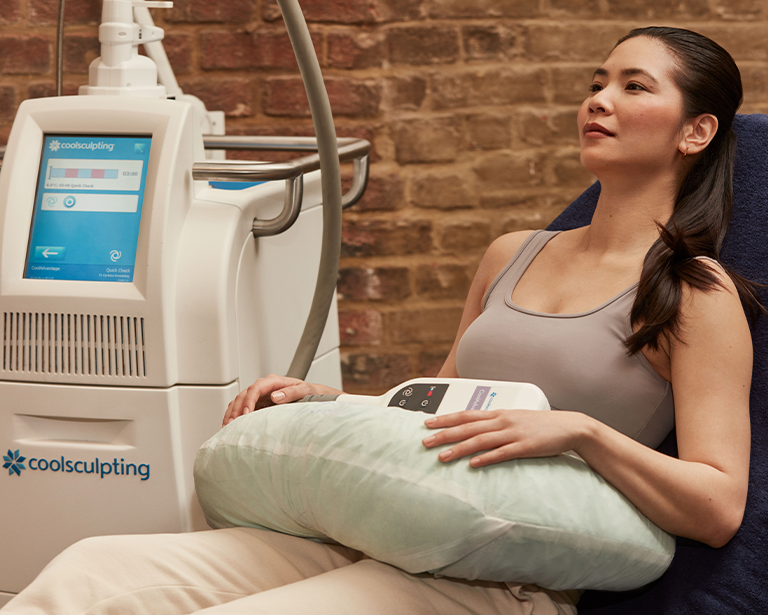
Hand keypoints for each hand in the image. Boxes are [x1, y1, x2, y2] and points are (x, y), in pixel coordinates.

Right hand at [222, 374, 336, 426]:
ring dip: (231, 413)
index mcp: (273, 382)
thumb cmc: (308, 393)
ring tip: (227, 427)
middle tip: (231, 424)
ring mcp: (258, 395)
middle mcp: (263, 387)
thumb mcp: (304, 391)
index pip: (255, 388)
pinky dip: (234, 415)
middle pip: (243, 395)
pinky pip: (241, 407)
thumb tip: (275, 396)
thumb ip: (290, 392)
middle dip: (235, 409)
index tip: (245, 413)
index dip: (248, 400)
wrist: (311, 396)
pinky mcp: (257, 404)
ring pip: (238, 401)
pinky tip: (230, 426)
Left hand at [421, 409, 589, 467]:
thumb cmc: (542, 425)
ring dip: (459, 448)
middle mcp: (503, 421)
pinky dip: (487, 458)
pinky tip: (474, 464)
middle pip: (467, 427)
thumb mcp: (515, 419)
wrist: (570, 426)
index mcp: (499, 413)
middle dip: (444, 434)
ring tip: (442, 456)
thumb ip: (496, 423)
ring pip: (480, 440)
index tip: (428, 423)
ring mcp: (513, 433)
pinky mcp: (525, 447)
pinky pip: (502, 453)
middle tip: (425, 441)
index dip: (446, 418)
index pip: (466, 414)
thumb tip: (476, 428)